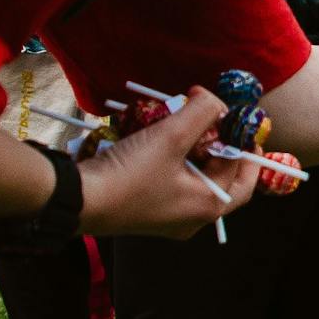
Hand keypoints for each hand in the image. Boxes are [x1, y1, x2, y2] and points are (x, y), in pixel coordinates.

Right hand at [76, 87, 258, 237]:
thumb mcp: (171, 135)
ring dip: (199, 151)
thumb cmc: (130, 173)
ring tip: (192, 125)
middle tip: (227, 126)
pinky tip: (165, 140)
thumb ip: (202, 112)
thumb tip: (215, 100)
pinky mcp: (150, 209)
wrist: (79, 200)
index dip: (238, 134)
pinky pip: (175, 182)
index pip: (239, 167)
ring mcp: (171, 217)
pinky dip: (177, 160)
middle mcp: (194, 217)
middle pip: (225, 178)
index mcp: (209, 205)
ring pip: (198, 179)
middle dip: (226, 149)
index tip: (229, 110)